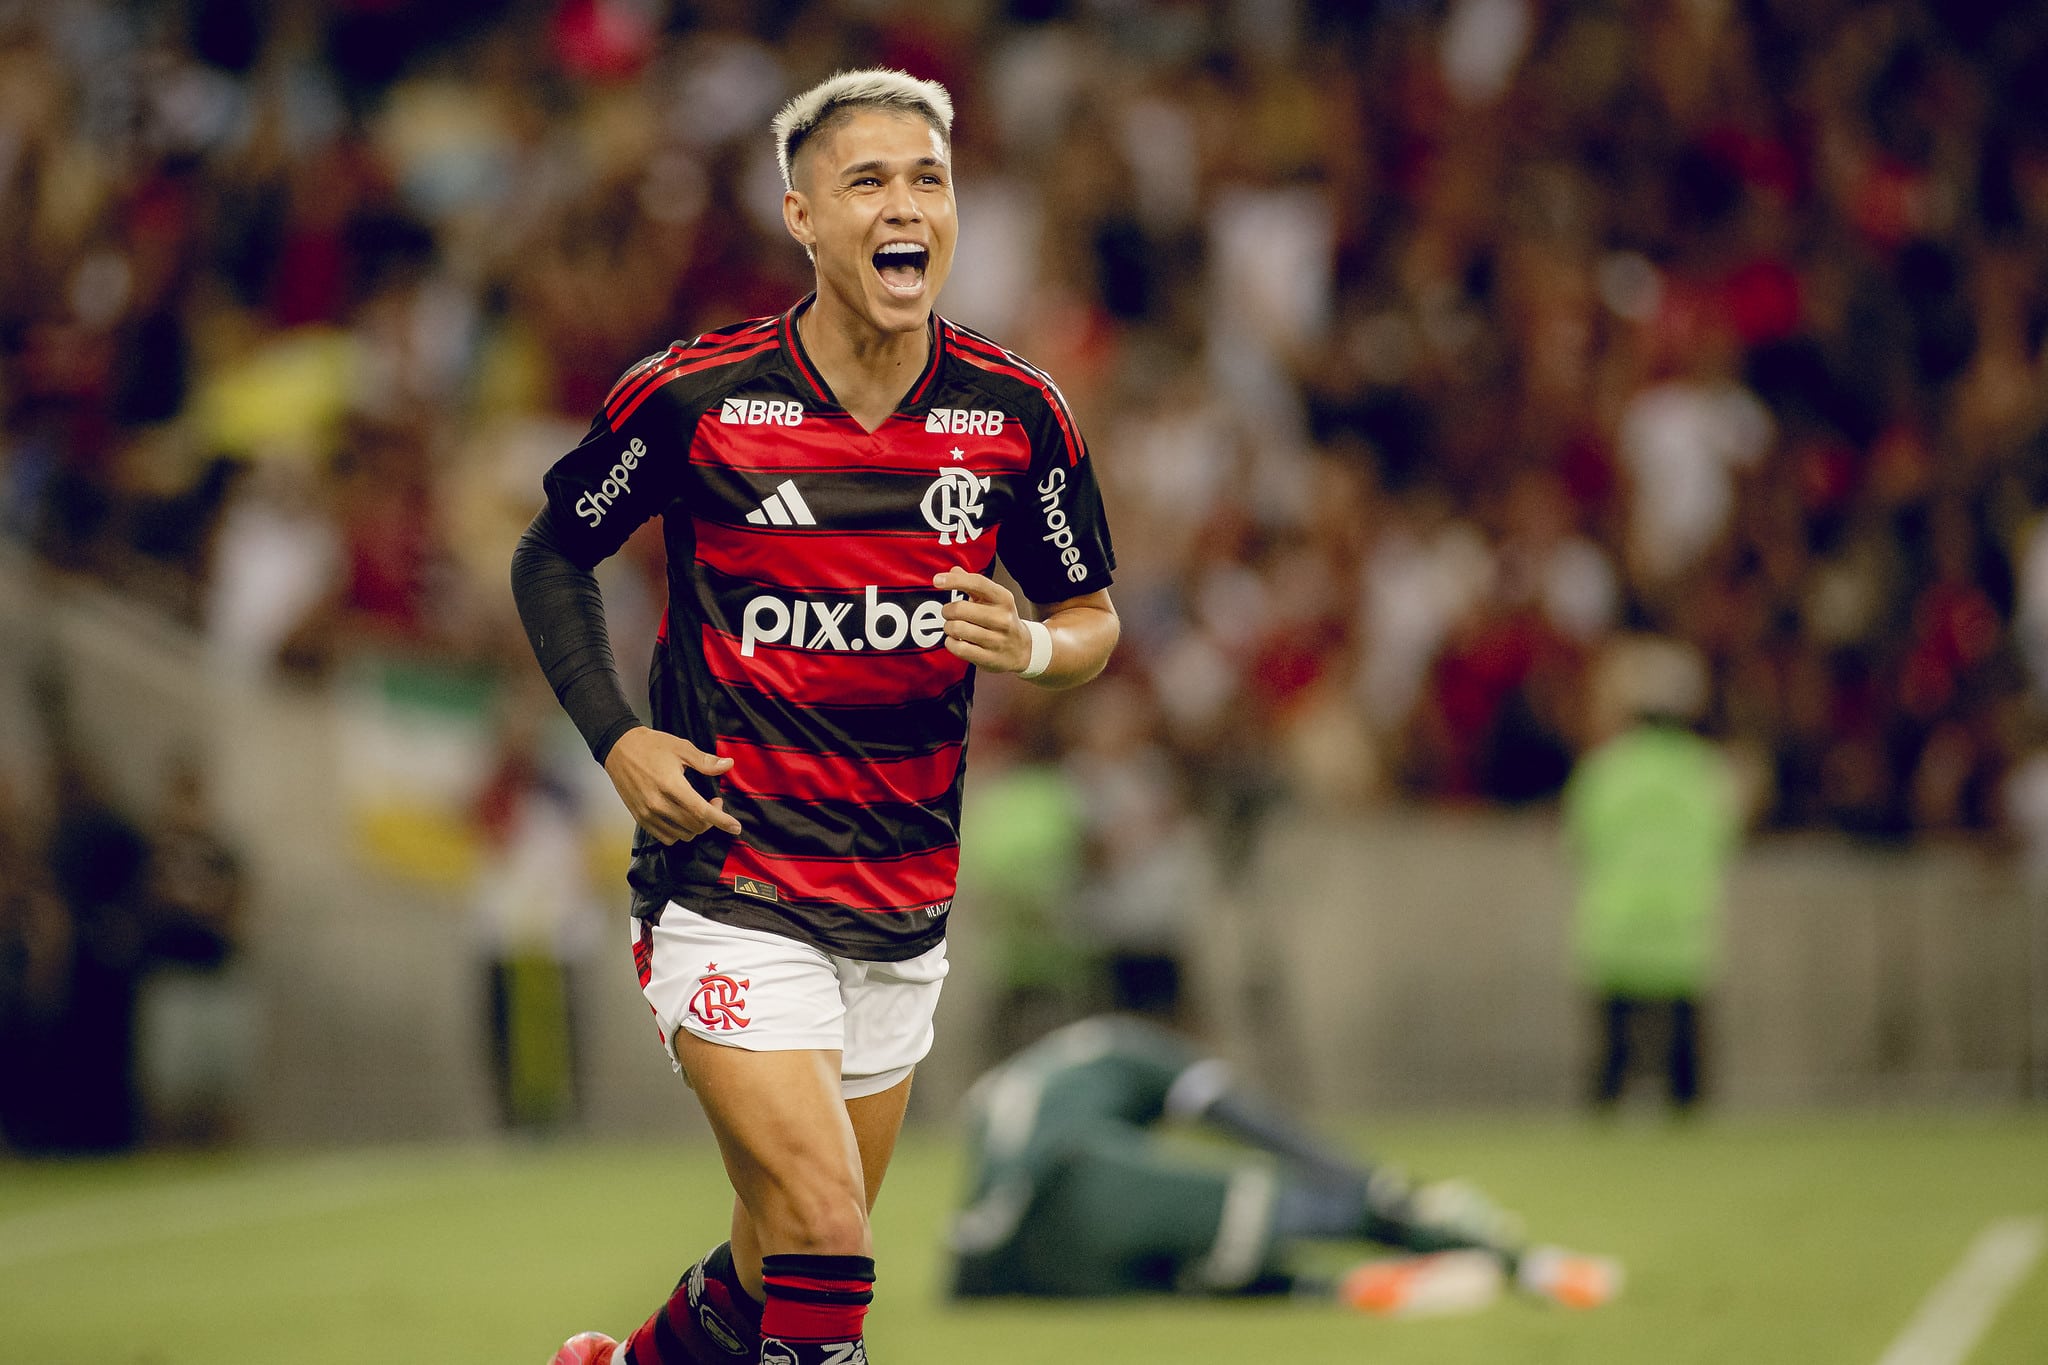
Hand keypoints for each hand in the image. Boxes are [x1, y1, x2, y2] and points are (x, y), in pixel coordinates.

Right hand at [602, 726, 742, 843]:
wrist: (619, 749)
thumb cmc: (652, 746)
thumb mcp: (681, 747)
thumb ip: (705, 761)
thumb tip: (729, 766)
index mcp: (671, 785)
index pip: (701, 811)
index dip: (722, 821)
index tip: (736, 827)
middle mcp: (658, 804)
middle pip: (695, 826)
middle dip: (712, 819)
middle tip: (714, 802)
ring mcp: (647, 814)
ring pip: (682, 834)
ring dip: (696, 826)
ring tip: (698, 809)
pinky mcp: (640, 818)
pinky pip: (666, 837)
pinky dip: (680, 832)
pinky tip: (682, 818)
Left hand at [934, 567, 1032, 673]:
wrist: (1022, 649)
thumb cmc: (1001, 619)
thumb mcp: (993, 599)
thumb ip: (972, 584)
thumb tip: (953, 571)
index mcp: (1003, 599)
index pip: (977, 583)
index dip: (954, 581)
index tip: (937, 580)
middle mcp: (1003, 618)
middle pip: (959, 609)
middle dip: (947, 611)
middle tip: (949, 614)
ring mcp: (997, 640)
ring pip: (956, 629)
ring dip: (948, 628)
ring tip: (954, 628)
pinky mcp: (989, 658)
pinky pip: (958, 648)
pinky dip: (950, 643)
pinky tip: (956, 641)